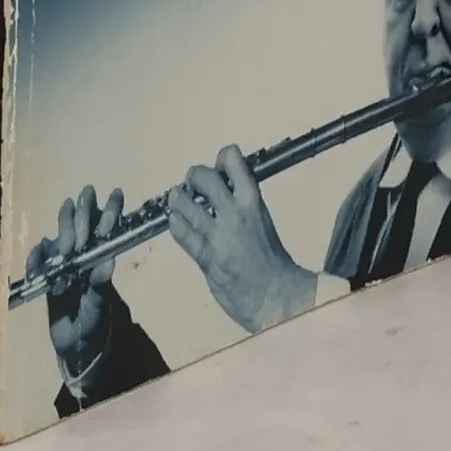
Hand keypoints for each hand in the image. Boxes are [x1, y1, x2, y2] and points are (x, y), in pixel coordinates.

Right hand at [24, 184, 125, 378]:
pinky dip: (38, 255)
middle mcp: (83, 257)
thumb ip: (100, 285)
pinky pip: (40, 259)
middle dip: (85, 209)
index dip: (111, 211)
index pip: (108, 230)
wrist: (76, 348)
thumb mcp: (99, 306)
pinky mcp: (47, 276)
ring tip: (66, 213)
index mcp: (101, 260)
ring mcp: (65, 264)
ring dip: (65, 225)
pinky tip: (41, 254)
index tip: (116, 193)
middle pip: (84, 226)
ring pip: (63, 236)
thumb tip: (108, 262)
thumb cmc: (94, 325)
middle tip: (87, 194)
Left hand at [166, 145, 316, 333]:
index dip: (224, 156)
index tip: (221, 161)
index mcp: (252, 202)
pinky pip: (182, 233)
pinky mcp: (205, 256)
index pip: (234, 163)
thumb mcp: (262, 220)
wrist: (275, 293)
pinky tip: (175, 220)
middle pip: (204, 179)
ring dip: (178, 197)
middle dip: (194, 175)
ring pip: (186, 204)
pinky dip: (176, 223)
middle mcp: (233, 213)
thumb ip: (244, 204)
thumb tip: (228, 189)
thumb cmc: (272, 260)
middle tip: (192, 180)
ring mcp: (217, 235)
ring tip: (176, 196)